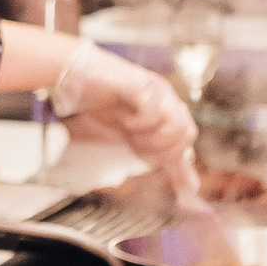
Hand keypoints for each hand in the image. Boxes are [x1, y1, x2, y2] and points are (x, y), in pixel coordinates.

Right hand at [52, 42, 196, 171]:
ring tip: (129, 133)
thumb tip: (190, 190)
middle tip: (134, 144)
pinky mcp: (139, 84)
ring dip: (152, 139)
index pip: (188, 138)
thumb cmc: (104, 104)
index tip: (138, 149)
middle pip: (188, 133)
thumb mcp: (137, 138)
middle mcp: (168, 97)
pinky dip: (139, 123)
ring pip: (177, 123)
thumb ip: (165, 159)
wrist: (75, 75)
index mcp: (171, 107)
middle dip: (161, 149)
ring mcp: (156, 89)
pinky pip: (153, 110)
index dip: (165, 153)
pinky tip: (123, 118)